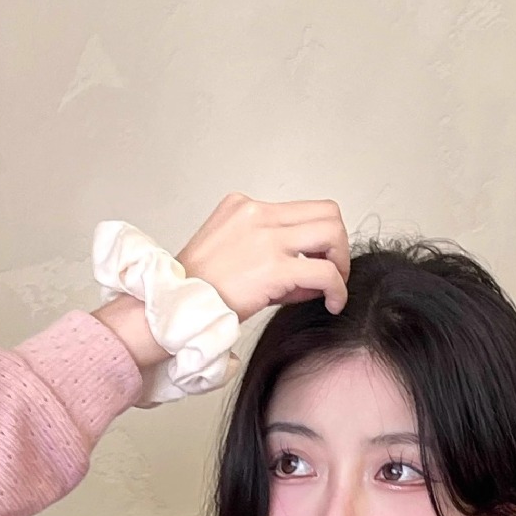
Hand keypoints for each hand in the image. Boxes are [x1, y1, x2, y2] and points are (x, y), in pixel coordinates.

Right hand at [174, 192, 350, 319]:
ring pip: (332, 232)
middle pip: (326, 211)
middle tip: (333, 273)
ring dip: (341, 262)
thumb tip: (311, 273)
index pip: (299, 210)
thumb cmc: (196, 291)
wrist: (175, 308)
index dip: (315, 238)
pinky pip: (325, 272)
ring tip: (333, 288)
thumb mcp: (229, 256)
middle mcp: (257, 214)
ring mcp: (266, 237)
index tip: (312, 264)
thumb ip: (269, 254)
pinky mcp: (274, 266)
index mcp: (243, 207)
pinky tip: (332, 304)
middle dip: (337, 244)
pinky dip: (337, 289)